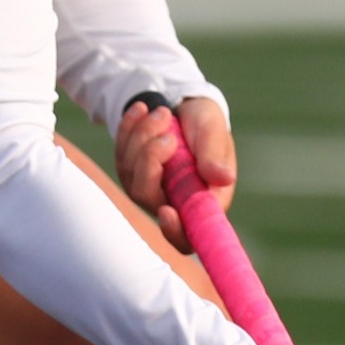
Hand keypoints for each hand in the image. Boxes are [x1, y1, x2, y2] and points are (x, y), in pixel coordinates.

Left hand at [117, 92, 234, 254]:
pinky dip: (129, 129)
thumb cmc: (206, 125)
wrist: (186, 107)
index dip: (174, 231)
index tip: (167, 211)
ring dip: (142, 136)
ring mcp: (146, 187)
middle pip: (147, 196)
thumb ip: (214, 156)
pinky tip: (142, 111)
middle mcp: (171, 201)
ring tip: (162, 112)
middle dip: (151, 157)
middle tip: (167, 128)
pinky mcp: (130, 171)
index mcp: (202, 201)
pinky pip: (120, 154)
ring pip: (130, 171)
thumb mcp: (213, 133)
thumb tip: (223, 178)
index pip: (185, 237)